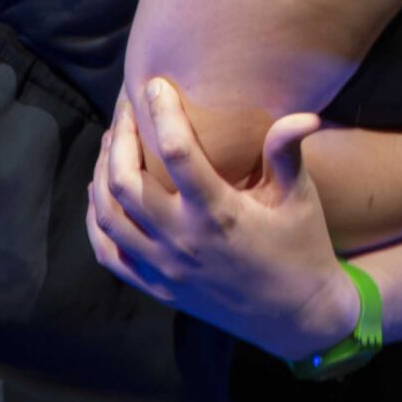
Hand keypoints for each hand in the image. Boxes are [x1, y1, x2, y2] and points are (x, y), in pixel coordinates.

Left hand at [83, 76, 356, 361]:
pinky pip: (108, 253)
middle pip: (126, 183)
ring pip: (108, 216)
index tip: (155, 83)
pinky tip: (100, 193)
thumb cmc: (301, 248)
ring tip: (112, 142)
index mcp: (219, 215)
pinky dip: (95, 220)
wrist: (295, 317)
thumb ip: (288, 153)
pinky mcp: (156, 287)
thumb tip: (305, 114)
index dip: (163, 113)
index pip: (177, 153)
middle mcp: (182, 242)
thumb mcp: (300, 199)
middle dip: (119, 138)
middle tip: (126, 109)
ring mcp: (164, 268)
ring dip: (102, 173)